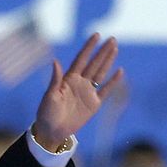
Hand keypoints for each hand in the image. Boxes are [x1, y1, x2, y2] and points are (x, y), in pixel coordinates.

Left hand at [33, 33, 123, 148]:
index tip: (96, 35)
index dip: (88, 47)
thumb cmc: (46, 113)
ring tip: (115, 48)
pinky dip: (113, 81)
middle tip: (112, 38)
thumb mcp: (49, 96)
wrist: (52, 132)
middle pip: (94, 63)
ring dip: (108, 61)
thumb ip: (55, 80)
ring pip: (100, 73)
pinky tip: (119, 71)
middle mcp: (79, 83)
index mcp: (68, 79)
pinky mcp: (94, 104)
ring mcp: (87, 92)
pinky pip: (105, 90)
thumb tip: (55, 61)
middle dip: (102, 51)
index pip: (81, 59)